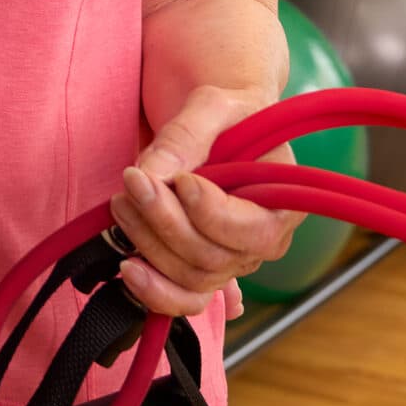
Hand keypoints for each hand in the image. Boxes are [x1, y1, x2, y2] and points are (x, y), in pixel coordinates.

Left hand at [108, 84, 301, 319]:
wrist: (214, 125)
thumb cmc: (225, 113)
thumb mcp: (212, 106)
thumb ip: (185, 135)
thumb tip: (152, 174)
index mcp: (283, 203)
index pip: (252, 230)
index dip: (210, 212)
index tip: (179, 180)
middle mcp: (262, 242)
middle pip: (213, 257)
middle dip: (166, 222)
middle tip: (133, 180)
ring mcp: (231, 261)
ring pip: (191, 278)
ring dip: (149, 244)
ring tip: (122, 202)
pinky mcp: (200, 268)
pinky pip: (182, 299)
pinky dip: (154, 292)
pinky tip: (129, 267)